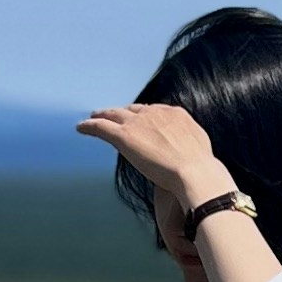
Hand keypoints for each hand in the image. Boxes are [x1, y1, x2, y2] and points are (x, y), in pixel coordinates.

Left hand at [79, 101, 226, 225]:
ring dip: (103, 114)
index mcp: (174, 114)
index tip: (139, 120)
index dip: (144, 116)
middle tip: (114, 115)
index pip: (154, 111)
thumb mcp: (198, 147)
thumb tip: (186, 152)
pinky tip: (81, 128)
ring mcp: (138, 124)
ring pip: (114, 114)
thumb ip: (187, 144)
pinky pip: (101, 127)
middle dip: (123, 112)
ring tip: (94, 116)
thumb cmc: (200, 167)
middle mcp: (155, 113)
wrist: (194, 171)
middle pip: (133, 109)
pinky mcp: (124, 136)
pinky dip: (89, 126)